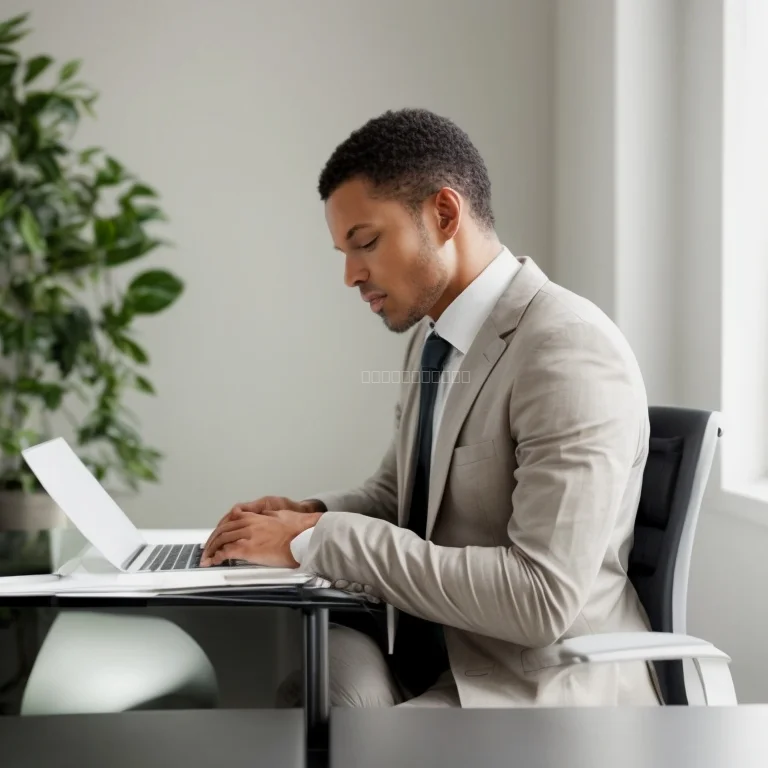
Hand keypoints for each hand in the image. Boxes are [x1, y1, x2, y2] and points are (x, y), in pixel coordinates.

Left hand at [202, 495, 321, 557]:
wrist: (303, 537)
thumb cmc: (297, 529)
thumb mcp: (281, 515)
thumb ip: (269, 516)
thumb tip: (266, 518)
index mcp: (256, 517)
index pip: (232, 520)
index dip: (221, 529)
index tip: (217, 536)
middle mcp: (249, 524)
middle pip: (223, 530)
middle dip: (212, 540)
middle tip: (207, 550)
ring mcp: (248, 536)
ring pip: (222, 540)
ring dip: (211, 550)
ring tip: (207, 558)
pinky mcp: (248, 549)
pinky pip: (226, 552)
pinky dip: (217, 557)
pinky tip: (214, 561)